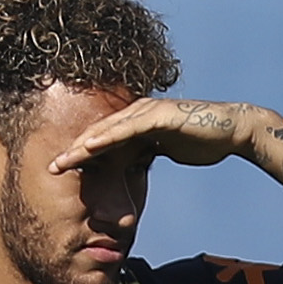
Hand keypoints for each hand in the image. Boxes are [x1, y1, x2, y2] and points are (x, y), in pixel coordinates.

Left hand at [51, 97, 259, 172]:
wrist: (231, 130)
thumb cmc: (200, 140)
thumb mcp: (164, 150)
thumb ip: (146, 153)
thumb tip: (131, 166)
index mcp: (135, 123)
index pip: (101, 140)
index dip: (79, 155)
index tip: (60, 171)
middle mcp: (135, 114)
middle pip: (97, 133)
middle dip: (73, 150)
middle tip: (51, 167)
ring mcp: (145, 112)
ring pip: (106, 129)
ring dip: (83, 144)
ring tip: (63, 159)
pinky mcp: (157, 115)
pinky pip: (127, 127)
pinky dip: (107, 136)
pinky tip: (90, 145)